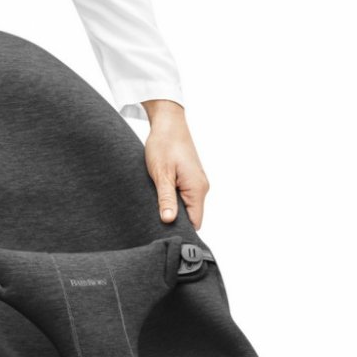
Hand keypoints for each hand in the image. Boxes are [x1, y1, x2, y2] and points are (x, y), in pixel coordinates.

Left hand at [141, 99, 209, 229]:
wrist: (168, 123)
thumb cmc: (164, 145)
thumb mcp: (161, 174)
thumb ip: (166, 199)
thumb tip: (168, 221)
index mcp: (197, 189)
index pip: (195, 223)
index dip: (181, 230)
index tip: (163, 233)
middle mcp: (201, 188)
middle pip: (191, 216)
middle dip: (175, 221)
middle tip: (154, 221)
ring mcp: (196, 182)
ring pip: (186, 206)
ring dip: (172, 208)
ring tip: (156, 206)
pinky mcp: (190, 178)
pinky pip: (184, 196)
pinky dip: (173, 199)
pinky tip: (159, 196)